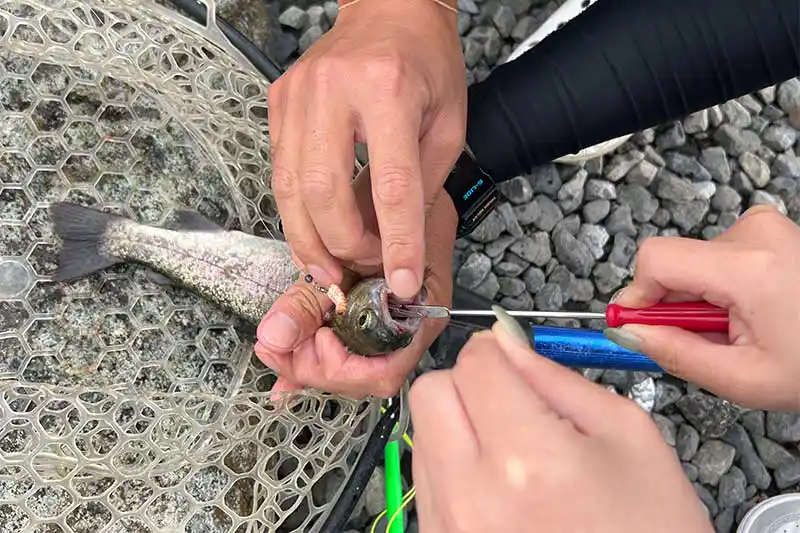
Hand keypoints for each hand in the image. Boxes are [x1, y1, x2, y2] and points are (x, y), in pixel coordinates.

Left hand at [254, 172, 457, 398]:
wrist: (409, 186)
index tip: (313, 339)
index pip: (381, 372)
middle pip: (365, 381)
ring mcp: (397, 328)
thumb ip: (308, 299)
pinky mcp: (379, 321)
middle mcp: (412, 331)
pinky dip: (315, 355)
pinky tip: (289, 353)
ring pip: (355, 372)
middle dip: (316, 369)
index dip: (339, 367)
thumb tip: (273, 338)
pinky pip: (350, 352)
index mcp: (417, 315)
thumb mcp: (342, 253)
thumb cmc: (386, 210)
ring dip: (312, 363)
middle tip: (278, 349)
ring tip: (278, 347)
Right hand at [267, 0, 465, 299]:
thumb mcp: (447, 124)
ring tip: (329, 270)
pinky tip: (312, 235)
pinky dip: (296, 213)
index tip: (402, 283)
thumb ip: (422, 184)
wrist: (389, 10)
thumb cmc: (426, 64)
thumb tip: (394, 245)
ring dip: (309, 240)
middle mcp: (334, 89)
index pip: (392, 184)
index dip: (397, 243)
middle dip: (343, 245)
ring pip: (291, 188)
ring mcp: (298, 95)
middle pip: (325, 192)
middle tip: (361, 269)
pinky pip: (280, 173)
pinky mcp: (279, 103)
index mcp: (389, 90)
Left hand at [409, 313, 712, 532]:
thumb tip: (511, 343)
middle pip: (432, 391)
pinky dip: (457, 465)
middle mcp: (471, 494)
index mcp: (527, 458)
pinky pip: (428, 478)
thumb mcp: (630, 439)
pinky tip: (501, 483)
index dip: (498, 349)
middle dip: (469, 381)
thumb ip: (560, 380)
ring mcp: (448, 524)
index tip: (515, 357)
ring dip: (461, 424)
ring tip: (515, 453)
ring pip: (425, 433)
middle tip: (511, 401)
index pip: (475, 364)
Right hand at [607, 205, 799, 411]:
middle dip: (676, 303)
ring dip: (702, 297)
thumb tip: (627, 332)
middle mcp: (756, 233)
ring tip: (740, 329)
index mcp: (749, 268)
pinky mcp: (770, 230)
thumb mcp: (744, 378)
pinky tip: (752, 312)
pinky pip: (720, 255)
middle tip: (706, 340)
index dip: (637, 294)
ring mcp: (766, 227)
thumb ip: (676, 353)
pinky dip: (723, 286)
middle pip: (675, 261)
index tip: (637, 324)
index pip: (657, 260)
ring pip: (696, 260)